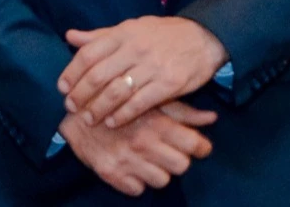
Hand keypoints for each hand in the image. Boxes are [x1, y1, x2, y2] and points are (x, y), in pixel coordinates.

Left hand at [59, 17, 227, 128]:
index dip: (72, 72)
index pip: (89, 53)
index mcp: (124, 33)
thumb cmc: (163, 34)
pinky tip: (112, 122)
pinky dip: (122, 115)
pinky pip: (139, 103)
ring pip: (116, 92)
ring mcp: (152, 66)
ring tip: (89, 119)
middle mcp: (135, 48)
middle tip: (72, 107)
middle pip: (98, 75)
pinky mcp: (168, 84)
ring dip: (98, 108)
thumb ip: (101, 35)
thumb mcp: (132, 27)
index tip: (63, 87)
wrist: (203, 38)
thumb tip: (70, 36)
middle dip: (81, 94)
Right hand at [59, 100, 216, 196]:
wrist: (77, 108)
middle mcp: (143, 143)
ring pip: (162, 181)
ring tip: (151, 158)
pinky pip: (137, 190)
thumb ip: (184, 111)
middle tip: (171, 150)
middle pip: (181, 166)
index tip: (198, 145)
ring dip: (159, 171)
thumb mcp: (153, 99)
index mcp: (157, 123)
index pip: (194, 145)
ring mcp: (126, 160)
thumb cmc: (121, 99)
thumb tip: (212, 117)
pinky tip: (134, 166)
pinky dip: (137, 181)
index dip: (200, 147)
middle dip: (179, 159)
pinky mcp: (110, 173)